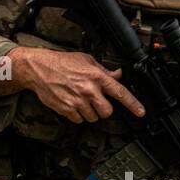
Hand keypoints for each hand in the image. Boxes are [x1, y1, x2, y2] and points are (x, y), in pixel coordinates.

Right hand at [0, 47, 145, 123]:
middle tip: (96, 102)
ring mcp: (77, 101)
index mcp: (96, 76)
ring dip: (89, 112)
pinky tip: (71, 103)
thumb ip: (103, 71)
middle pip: (107, 112)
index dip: (133, 104)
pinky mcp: (67, 110)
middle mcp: (89, 90)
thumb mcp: (86, 60)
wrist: (38, 68)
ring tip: (80, 99)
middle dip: (104, 109)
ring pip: (93, 117)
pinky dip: (77, 115)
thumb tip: (117, 75)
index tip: (141, 112)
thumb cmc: (61, 62)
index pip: (120, 92)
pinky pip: (79, 120)